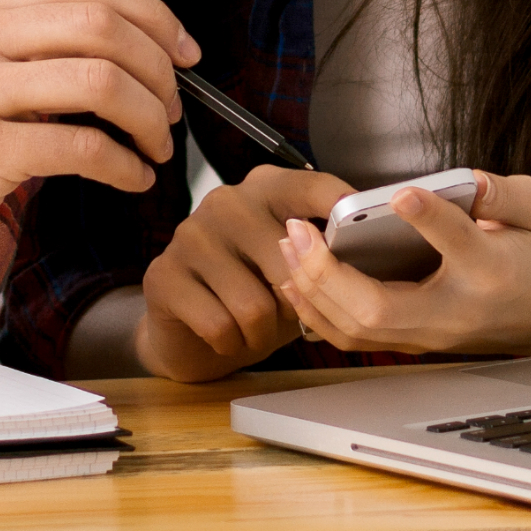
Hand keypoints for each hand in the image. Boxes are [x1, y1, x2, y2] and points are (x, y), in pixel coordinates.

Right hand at [0, 0, 197, 289]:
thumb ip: (37, 41)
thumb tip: (144, 48)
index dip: (152, 15)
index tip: (184, 52)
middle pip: (103, 25)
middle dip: (158, 69)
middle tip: (173, 109)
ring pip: (101, 81)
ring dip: (148, 119)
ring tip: (156, 146)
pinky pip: (84, 146)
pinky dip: (125, 165)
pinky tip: (132, 177)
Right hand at [134, 166, 356, 381]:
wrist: (191, 333)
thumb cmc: (256, 294)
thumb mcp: (298, 271)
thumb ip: (323, 256)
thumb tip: (362, 259)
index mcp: (266, 188)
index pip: (312, 186)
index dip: (342, 206)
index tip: (366, 229)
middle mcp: (226, 202)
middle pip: (288, 257)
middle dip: (297, 302)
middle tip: (288, 316)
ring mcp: (190, 235)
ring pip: (254, 303)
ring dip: (263, 333)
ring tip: (255, 330)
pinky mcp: (163, 275)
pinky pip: (220, 325)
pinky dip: (233, 344)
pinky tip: (227, 336)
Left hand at [279, 173, 530, 357]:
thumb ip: (500, 192)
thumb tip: (461, 180)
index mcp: (494, 271)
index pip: (458, 245)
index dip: (430, 219)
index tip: (404, 194)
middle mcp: (458, 312)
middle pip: (379, 309)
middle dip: (326, 271)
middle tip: (297, 229)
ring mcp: (437, 335)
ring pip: (359, 331)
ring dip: (313, 292)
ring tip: (288, 248)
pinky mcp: (424, 342)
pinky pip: (360, 338)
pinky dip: (322, 313)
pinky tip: (300, 282)